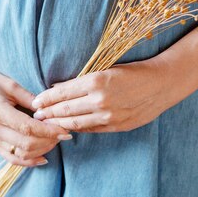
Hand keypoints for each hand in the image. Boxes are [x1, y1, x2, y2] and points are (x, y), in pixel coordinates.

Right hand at [0, 62, 73, 166]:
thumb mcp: (11, 84)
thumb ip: (30, 98)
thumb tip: (49, 109)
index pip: (28, 128)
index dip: (48, 131)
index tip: (64, 130)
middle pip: (26, 144)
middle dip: (48, 141)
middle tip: (63, 134)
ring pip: (20, 154)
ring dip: (41, 150)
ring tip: (55, 141)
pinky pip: (11, 158)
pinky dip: (28, 161)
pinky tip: (42, 158)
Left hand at [29, 58, 176, 132]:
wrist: (162, 83)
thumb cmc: (134, 71)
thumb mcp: (106, 69)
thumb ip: (83, 80)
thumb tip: (60, 87)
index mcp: (96, 81)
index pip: (63, 92)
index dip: (46, 98)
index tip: (35, 101)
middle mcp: (100, 100)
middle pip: (65, 109)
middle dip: (47, 113)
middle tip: (35, 114)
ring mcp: (108, 116)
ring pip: (75, 122)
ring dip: (58, 123)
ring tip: (47, 123)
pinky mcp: (116, 126)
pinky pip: (90, 129)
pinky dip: (77, 127)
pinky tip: (68, 126)